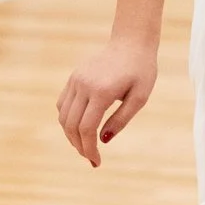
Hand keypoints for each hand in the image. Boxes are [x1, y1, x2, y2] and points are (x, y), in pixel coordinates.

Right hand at [56, 38, 157, 167]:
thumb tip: (103, 140)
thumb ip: (121, 119)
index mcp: (102, 91)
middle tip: (91, 158)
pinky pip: (62, 103)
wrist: (131, 42)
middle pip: (71, 125)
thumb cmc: (141, 70)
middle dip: (79, 146)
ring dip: (71, 135)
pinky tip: (80, 127)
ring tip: (85, 145)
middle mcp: (84, 85)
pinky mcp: (74, 77)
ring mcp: (76, 80)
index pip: (86, 128)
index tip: (96, 162)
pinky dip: (67, 119)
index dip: (89, 149)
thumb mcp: (140, 97)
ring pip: (63, 116)